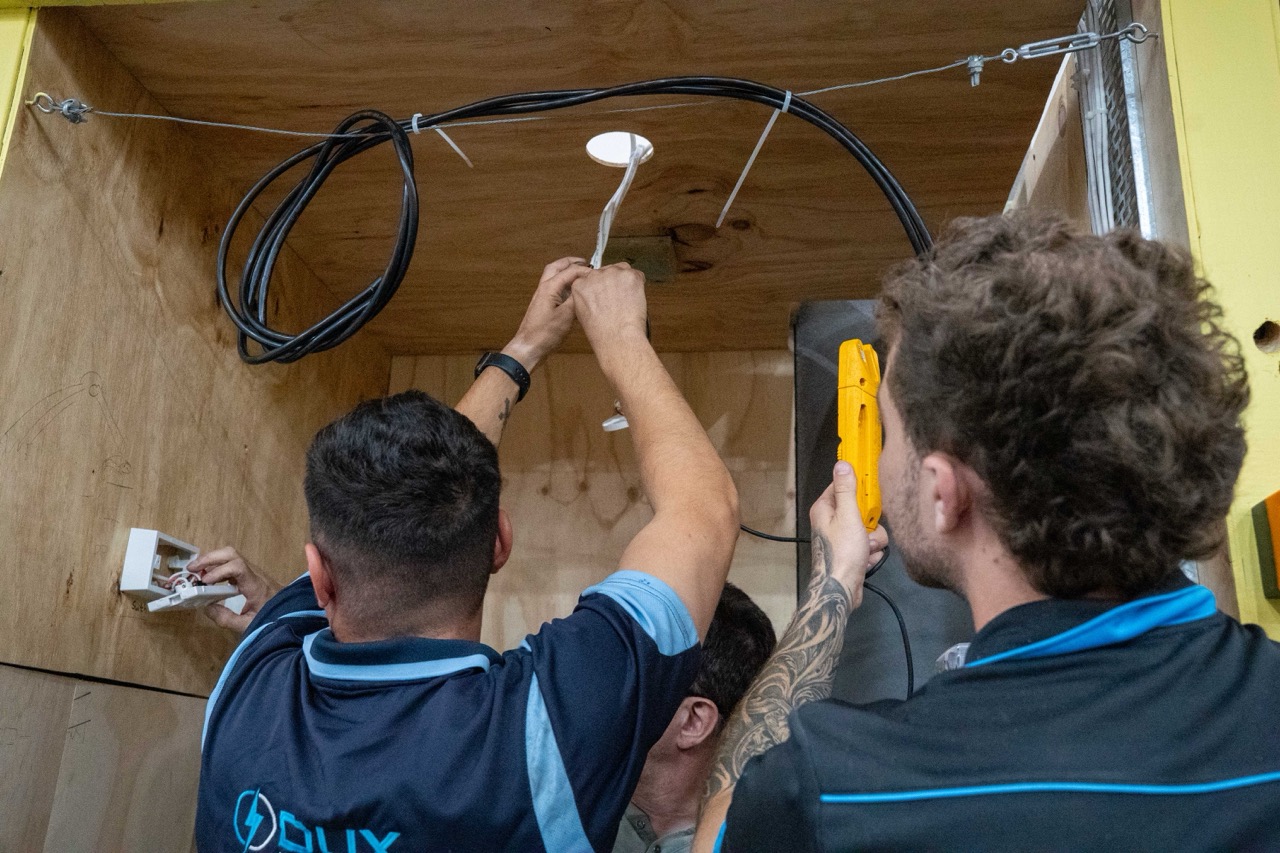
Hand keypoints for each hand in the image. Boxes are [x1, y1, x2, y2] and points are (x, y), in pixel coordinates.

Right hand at [188, 546, 280, 633]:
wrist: (294, 615)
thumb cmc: (274, 620)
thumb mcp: (249, 626)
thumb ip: (226, 618)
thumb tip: (205, 607)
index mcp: (257, 586)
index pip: (237, 567)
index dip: (218, 571)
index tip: (205, 582)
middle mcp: (256, 574)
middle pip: (232, 554)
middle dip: (210, 558)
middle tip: (192, 569)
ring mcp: (255, 573)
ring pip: (232, 556)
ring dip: (213, 561)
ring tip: (196, 573)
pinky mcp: (252, 575)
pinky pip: (233, 564)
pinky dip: (218, 567)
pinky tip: (209, 577)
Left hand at [503, 258, 589, 368]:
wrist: (529, 347)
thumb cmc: (546, 333)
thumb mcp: (566, 316)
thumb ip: (576, 299)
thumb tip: (585, 287)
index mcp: (549, 287)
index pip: (569, 271)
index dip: (584, 270)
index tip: (598, 274)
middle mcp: (544, 288)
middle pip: (556, 267)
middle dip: (570, 262)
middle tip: (584, 263)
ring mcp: (542, 296)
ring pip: (553, 276)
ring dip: (566, 271)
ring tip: (580, 274)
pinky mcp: (543, 305)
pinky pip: (554, 287)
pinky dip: (564, 283)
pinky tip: (573, 292)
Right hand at [571, 262, 648, 355]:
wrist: (617, 337)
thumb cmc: (601, 332)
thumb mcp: (582, 313)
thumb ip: (587, 298)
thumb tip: (598, 295)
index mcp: (580, 285)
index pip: (592, 277)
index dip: (602, 287)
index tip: (607, 295)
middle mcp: (595, 275)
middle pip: (608, 271)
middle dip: (614, 283)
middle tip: (619, 300)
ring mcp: (613, 273)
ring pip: (623, 270)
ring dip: (626, 282)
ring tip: (627, 301)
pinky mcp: (630, 276)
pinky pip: (638, 275)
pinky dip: (639, 286)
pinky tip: (635, 300)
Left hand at [808, 461, 884, 606]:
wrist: (840, 590)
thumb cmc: (842, 552)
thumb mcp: (848, 516)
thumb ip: (847, 489)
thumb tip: (842, 463)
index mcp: (825, 508)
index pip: (843, 486)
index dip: (860, 489)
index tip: (872, 496)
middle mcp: (831, 521)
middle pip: (861, 509)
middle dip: (870, 523)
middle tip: (866, 532)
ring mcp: (842, 538)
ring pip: (869, 529)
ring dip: (873, 541)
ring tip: (866, 550)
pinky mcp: (851, 553)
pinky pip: (869, 545)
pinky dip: (871, 553)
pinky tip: (866, 561)